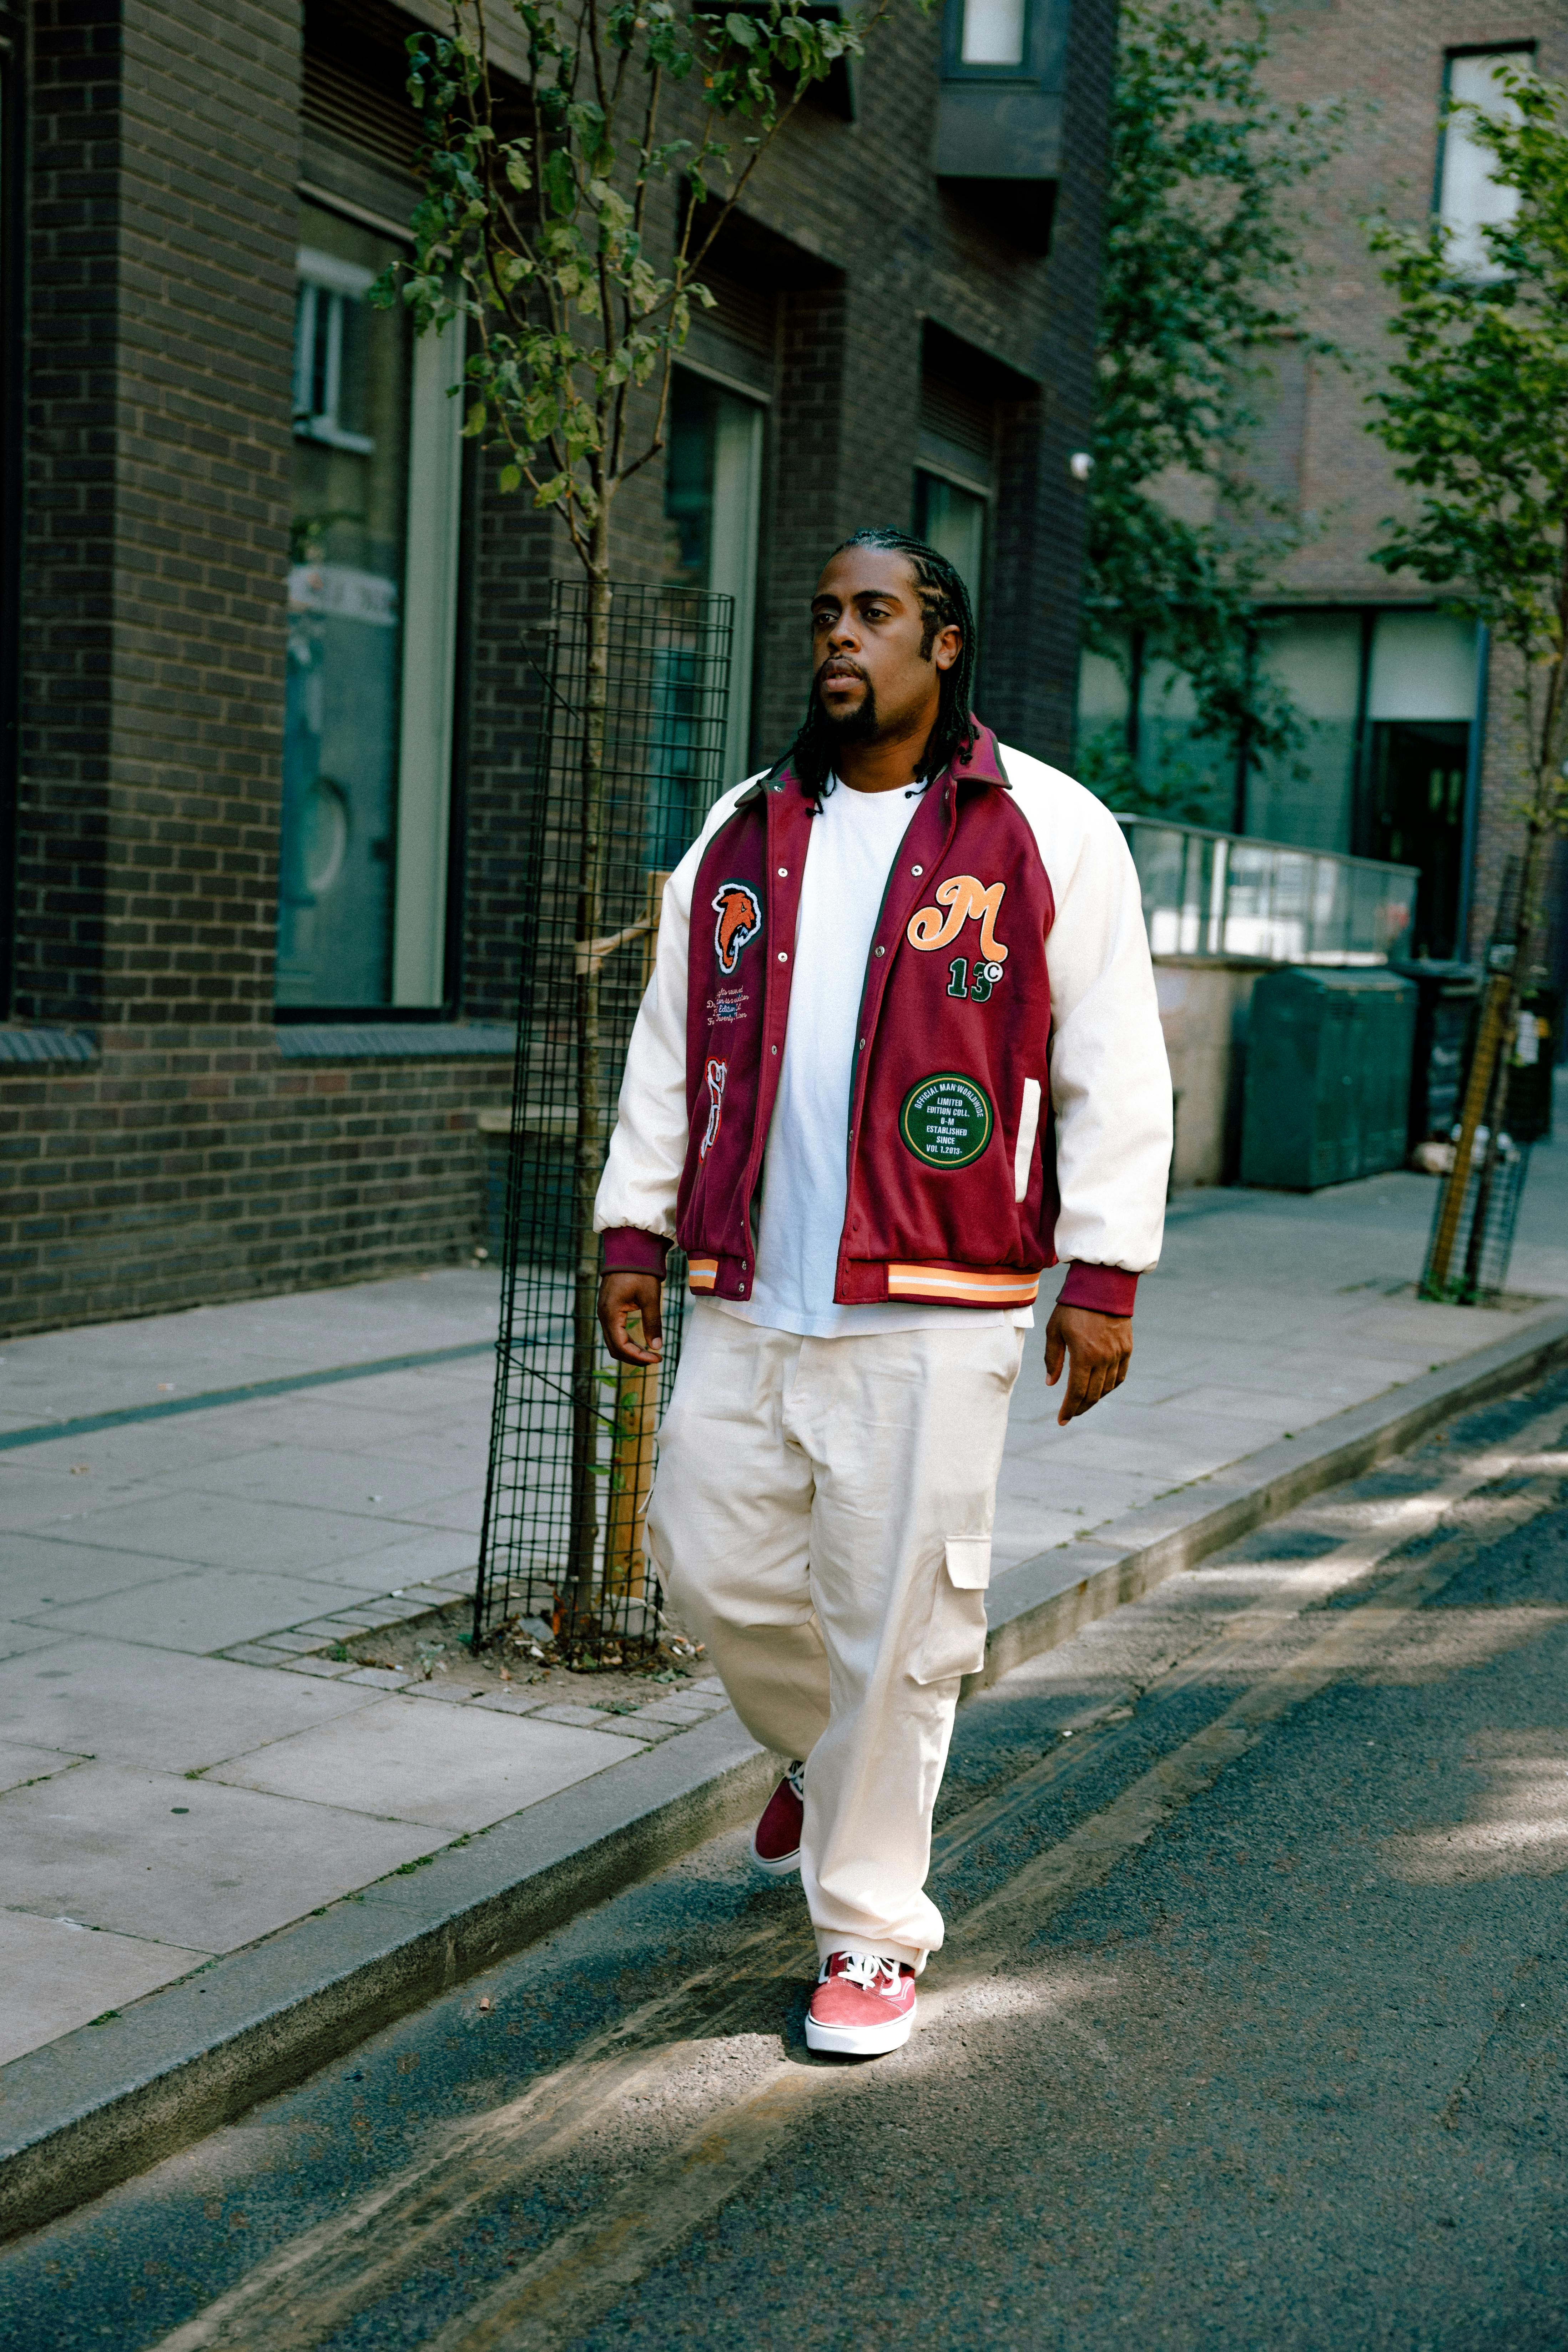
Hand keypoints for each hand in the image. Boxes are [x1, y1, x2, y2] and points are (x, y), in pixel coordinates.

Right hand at [598, 1271, 664, 1367]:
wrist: (630, 1248)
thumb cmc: (641, 1271)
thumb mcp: (650, 1298)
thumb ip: (652, 1323)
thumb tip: (657, 1347)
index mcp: (610, 1313)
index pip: (621, 1346)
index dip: (638, 1357)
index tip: (657, 1359)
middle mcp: (603, 1315)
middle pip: (614, 1348)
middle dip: (634, 1357)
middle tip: (655, 1359)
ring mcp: (604, 1311)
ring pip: (613, 1341)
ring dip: (630, 1350)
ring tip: (650, 1354)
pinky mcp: (609, 1308)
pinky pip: (614, 1331)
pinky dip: (626, 1341)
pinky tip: (641, 1342)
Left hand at [1044, 1303, 1131, 1425]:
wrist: (1102, 1285)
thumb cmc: (1072, 1306)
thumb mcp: (1054, 1330)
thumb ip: (1052, 1359)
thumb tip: (1051, 1383)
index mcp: (1083, 1356)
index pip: (1077, 1392)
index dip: (1069, 1409)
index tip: (1062, 1420)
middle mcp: (1103, 1359)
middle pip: (1093, 1395)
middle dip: (1080, 1408)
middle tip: (1070, 1414)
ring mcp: (1118, 1354)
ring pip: (1107, 1388)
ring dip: (1095, 1399)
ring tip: (1083, 1402)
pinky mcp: (1127, 1348)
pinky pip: (1120, 1376)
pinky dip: (1110, 1386)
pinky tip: (1101, 1389)